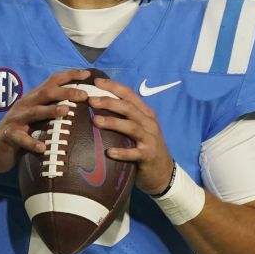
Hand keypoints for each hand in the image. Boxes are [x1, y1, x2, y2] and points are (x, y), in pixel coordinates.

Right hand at [0, 69, 90, 172]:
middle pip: (46, 93)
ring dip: (51, 111)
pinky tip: (42, 148)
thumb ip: (52, 110)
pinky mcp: (9, 135)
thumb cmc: (22, 132)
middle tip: (84, 96)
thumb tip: (79, 105)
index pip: (52, 81)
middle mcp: (25, 105)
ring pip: (35, 112)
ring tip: (66, 111)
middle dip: (66, 92)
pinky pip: (21, 139)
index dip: (69, 75)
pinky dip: (32, 143)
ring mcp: (16, 119)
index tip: (87, 74)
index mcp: (33, 98)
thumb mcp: (37, 118)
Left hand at [87, 77, 174, 194]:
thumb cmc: (144, 146)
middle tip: (91, 100)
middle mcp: (149, 123)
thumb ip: (124, 116)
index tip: (96, 82)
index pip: (129, 94)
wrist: (163, 171)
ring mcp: (150, 139)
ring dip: (113, 122)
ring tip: (96, 121)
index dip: (113, 86)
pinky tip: (108, 152)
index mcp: (145, 113)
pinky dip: (122, 152)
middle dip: (110, 102)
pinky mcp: (148, 156)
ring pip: (132, 127)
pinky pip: (134, 153)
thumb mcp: (138, 127)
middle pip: (129, 108)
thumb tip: (98, 104)